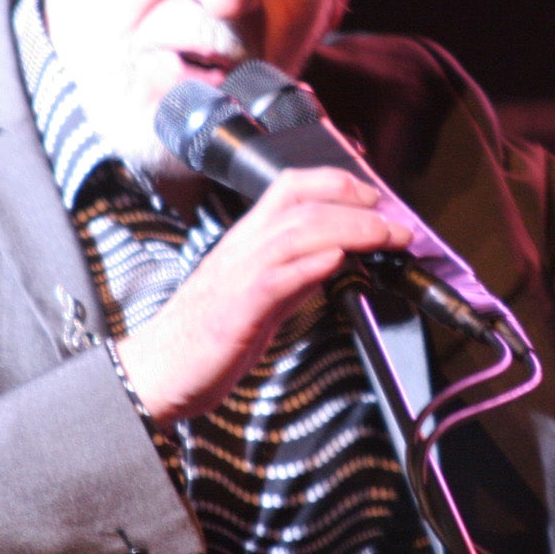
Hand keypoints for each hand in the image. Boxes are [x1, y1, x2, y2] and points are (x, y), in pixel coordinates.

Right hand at [114, 168, 413, 422]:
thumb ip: (294, 275)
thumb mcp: (258, 296)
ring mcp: (239, 275)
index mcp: (246, 240)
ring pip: (297, 232)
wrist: (158, 370)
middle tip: (396, 224)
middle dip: (357, 207)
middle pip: (302, 204)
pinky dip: (311, 265)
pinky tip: (338, 261)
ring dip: (348, 230)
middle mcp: (242, 248)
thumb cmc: (203, 337)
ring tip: (383, 237)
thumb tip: (335, 259)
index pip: (291, 188)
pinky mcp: (238, 308)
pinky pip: (277, 277)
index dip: (336, 183)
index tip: (374, 196)